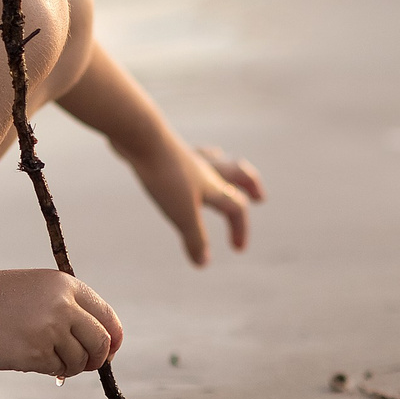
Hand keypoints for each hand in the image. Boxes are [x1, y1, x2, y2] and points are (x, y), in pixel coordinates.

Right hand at [0, 268, 123, 375]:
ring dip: (68, 367)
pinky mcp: (33, 353)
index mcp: (63, 283)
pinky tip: (26, 358)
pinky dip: (47, 370)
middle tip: (85, 366)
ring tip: (45, 359)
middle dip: (97, 359)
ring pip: (80, 361)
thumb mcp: (31, 289)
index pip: (105, 314)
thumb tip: (95, 341)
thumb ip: (62, 306)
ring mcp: (49, 329)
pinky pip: (55, 370)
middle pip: (101, 341)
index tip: (109, 351)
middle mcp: (62, 304)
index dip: (112, 337)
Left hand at [126, 137, 265, 266]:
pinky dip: (193, 159)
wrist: (140, 135)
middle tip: (259, 195)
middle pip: (237, 173)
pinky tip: (182, 160)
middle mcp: (205, 167)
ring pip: (214, 159)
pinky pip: (186, 154)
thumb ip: (195, 238)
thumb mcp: (181, 213)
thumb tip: (203, 263)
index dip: (240, 228)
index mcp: (213, 184)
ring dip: (224, 167)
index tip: (237, 248)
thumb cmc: (164, 175)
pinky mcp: (165, 148)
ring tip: (223, 171)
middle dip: (250, 185)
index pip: (236, 207)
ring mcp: (185, 155)